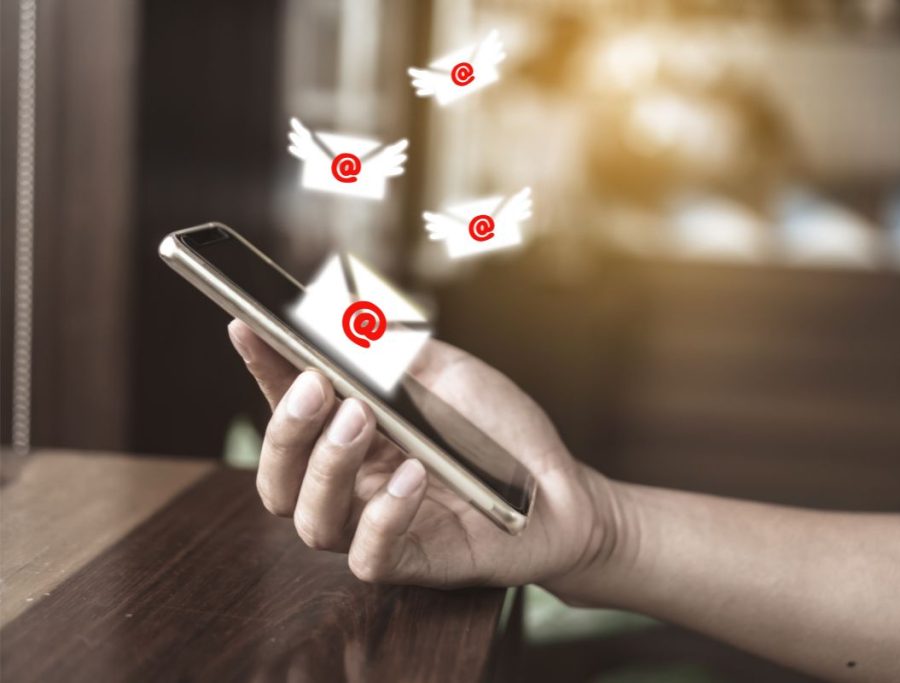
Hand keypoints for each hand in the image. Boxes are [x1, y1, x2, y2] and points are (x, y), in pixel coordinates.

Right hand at [227, 319, 617, 589]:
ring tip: (362, 418)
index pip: (290, 408)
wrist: (563, 490)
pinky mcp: (412, 563)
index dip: (262, 371)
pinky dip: (383, 514)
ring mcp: (376, 527)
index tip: (247, 326)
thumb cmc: (500, 432)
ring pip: (311, 520)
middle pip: (280, 477)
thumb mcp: (450, 375)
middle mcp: (352, 485)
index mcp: (353, 435)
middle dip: (287, 429)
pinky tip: (412, 475)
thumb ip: (395, 353)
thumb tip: (340, 321)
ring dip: (328, 466)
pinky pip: (369, 556)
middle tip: (317, 386)